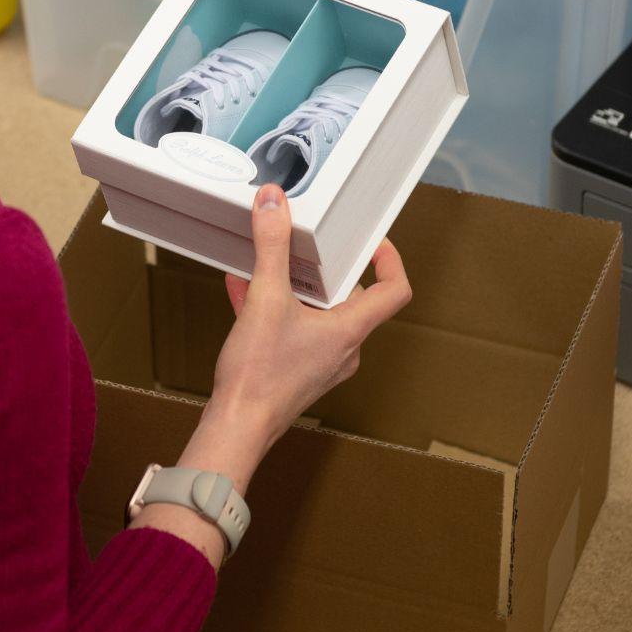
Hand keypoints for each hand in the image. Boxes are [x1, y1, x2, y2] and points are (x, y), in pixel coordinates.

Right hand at [196, 184, 413, 481]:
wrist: (236, 428)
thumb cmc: (259, 375)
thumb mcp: (265, 298)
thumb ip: (271, 246)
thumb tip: (274, 203)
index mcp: (350, 330)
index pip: (395, 290)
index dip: (390, 260)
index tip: (373, 241)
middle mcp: (344, 349)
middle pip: (351, 299)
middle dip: (326, 270)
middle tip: (308, 247)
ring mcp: (323, 364)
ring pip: (319, 315)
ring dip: (295, 289)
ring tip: (267, 267)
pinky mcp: (298, 374)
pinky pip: (296, 332)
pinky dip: (276, 311)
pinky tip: (242, 293)